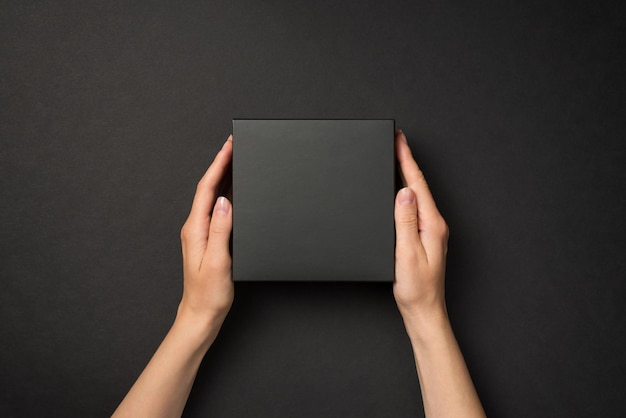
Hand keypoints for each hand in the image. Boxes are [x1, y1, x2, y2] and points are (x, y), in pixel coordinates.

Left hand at [178, 134, 233, 328]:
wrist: (201, 314)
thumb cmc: (209, 293)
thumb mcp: (218, 261)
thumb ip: (221, 229)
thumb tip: (225, 200)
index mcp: (196, 229)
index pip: (207, 189)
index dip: (218, 164)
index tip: (228, 146)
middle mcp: (195, 227)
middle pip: (208, 187)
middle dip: (220, 164)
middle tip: (233, 145)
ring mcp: (200, 232)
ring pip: (212, 196)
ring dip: (222, 176)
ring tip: (234, 160)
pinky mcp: (208, 239)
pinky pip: (216, 209)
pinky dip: (225, 193)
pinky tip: (233, 190)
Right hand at [393, 130, 449, 321]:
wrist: (424, 311)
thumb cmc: (415, 288)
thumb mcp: (406, 254)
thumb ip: (405, 221)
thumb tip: (404, 191)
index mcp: (431, 224)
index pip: (416, 185)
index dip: (406, 160)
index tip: (399, 140)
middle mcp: (434, 224)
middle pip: (418, 185)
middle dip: (406, 160)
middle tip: (396, 140)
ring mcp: (430, 230)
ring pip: (416, 194)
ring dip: (406, 173)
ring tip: (396, 156)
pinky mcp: (424, 236)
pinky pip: (414, 206)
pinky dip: (406, 191)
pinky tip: (399, 188)